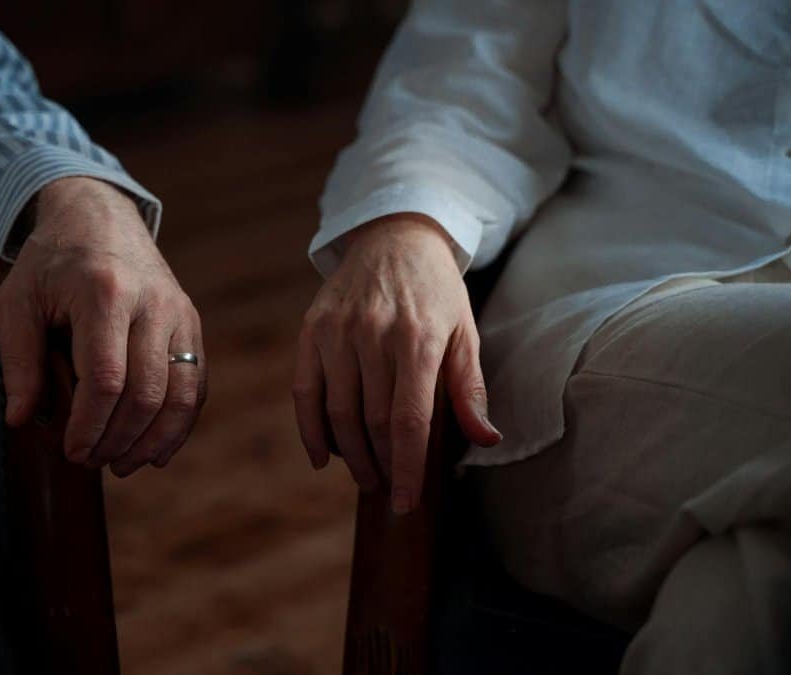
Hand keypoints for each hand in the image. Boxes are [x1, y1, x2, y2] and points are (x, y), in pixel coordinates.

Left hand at [0, 177, 205, 475]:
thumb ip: (18, 361)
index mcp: (104, 293)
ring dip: (151, 441)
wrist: (99, 216)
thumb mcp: (17, 301)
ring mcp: (178, 312)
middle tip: (90, 462)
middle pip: (146, 393)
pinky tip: (156, 452)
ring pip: (180, 394)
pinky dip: (179, 425)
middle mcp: (152, 302)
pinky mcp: (191, 323)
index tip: (71, 452)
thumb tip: (22, 421)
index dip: (89, 426)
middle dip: (118, 440)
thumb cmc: (51, 261)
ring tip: (121, 465)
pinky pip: (196, 384)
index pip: (105, 379)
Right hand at [293, 214, 501, 513]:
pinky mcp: (312, 329)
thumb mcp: (465, 332)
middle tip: (389, 490)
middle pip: (373, 422)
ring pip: (338, 412)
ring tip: (366, 476)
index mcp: (419, 339)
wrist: (394, 237)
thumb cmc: (436, 292)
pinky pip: (304, 391)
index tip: (406, 501)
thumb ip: (470, 388)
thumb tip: (487, 439)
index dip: (406, 467)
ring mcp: (338, 331)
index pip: (409, 419)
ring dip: (351, 455)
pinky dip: (309, 430)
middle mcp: (374, 334)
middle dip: (382, 466)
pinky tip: (322, 457)